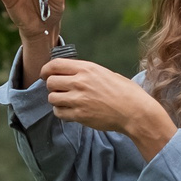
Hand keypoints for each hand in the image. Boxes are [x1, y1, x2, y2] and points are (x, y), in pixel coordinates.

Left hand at [43, 56, 176, 159]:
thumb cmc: (124, 92)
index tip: (45, 75)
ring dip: (57, 100)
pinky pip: (59, 113)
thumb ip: (86, 72)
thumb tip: (70, 74)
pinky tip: (71, 112)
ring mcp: (79, 99)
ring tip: (67, 102)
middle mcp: (80, 82)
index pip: (54, 65)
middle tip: (60, 90)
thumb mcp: (105, 73)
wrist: (135, 111)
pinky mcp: (80, 115)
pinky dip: (62, 112)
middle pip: (50, 82)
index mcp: (86, 69)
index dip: (46, 70)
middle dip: (52, 86)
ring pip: (52, 98)